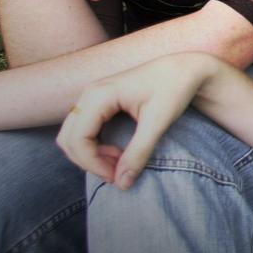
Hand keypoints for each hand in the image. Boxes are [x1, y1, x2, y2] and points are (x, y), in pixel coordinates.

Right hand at [56, 53, 217, 188]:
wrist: (184, 68)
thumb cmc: (173, 88)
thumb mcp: (158, 122)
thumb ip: (139, 152)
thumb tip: (122, 184)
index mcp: (99, 95)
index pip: (77, 139)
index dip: (92, 164)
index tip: (117, 177)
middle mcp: (89, 94)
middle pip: (68, 139)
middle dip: (88, 161)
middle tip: (117, 174)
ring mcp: (91, 97)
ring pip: (73, 135)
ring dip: (90, 155)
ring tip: (119, 163)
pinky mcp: (98, 103)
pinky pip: (83, 130)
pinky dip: (93, 147)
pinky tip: (117, 153)